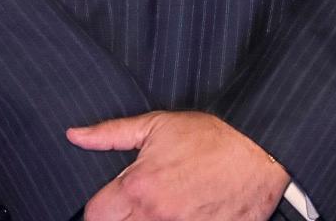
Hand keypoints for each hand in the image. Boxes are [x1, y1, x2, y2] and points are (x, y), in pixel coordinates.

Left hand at [68, 111, 288, 220]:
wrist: (260, 150)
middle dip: (124, 218)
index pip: (94, 216)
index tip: (111, 202)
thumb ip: (110, 134)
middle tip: (142, 204)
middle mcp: (156, 216)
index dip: (101, 209)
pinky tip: (188, 214)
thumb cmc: (211, 137)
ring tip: (165, 209)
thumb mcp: (156, 125)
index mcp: (138, 188)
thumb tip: (75, 135)